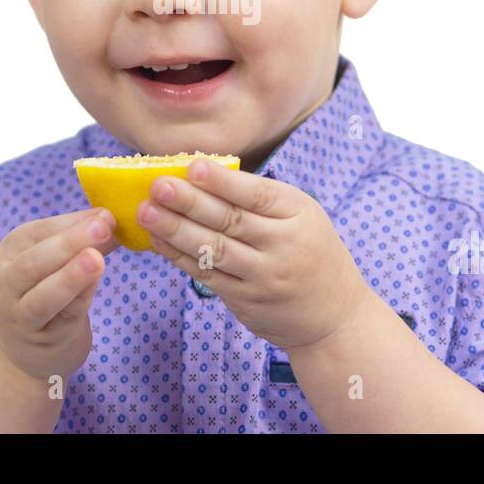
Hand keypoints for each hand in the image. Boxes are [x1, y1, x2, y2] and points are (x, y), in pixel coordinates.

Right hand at [0, 207, 119, 381]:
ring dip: (70, 278)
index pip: (39, 232)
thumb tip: (110, 217)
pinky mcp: (43, 338)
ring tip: (96, 261)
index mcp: (12, 250)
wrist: (21, 344)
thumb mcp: (54, 257)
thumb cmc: (45, 287)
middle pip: (33, 263)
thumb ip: (82, 238)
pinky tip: (96, 284)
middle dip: (69, 244)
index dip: (73, 223)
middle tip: (102, 228)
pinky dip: (80, 299)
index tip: (106, 215)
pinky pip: (63, 318)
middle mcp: (8, 282)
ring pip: (42, 298)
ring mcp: (21, 315)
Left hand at [136, 160, 372, 352]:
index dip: (222, 181)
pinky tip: (158, 240)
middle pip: (230, 221)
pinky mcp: (245, 301)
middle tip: (157, 186)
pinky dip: (179, 257)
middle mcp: (283, 246)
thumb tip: (203, 173)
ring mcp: (263, 277)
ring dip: (175, 230)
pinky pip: (207, 275)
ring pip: (213, 250)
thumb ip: (263, 199)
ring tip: (147, 212)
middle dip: (189, 203)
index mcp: (300, 215)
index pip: (257, 195)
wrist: (335, 318)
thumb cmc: (311, 253)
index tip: (191, 166)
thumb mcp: (304, 216)